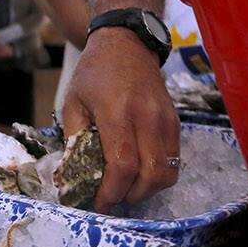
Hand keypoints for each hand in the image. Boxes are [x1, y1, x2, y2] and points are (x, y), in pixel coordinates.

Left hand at [61, 27, 179, 213]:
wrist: (126, 43)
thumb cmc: (94, 72)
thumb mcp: (72, 101)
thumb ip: (74, 139)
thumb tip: (74, 177)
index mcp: (117, 112)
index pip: (123, 164)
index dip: (112, 192)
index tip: (99, 203)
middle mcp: (147, 118)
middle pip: (152, 175)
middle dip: (132, 196)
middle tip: (113, 198)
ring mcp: (165, 120)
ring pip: (168, 171)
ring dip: (148, 189)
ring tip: (127, 187)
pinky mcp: (175, 122)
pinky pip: (174, 159)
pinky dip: (159, 174)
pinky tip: (140, 171)